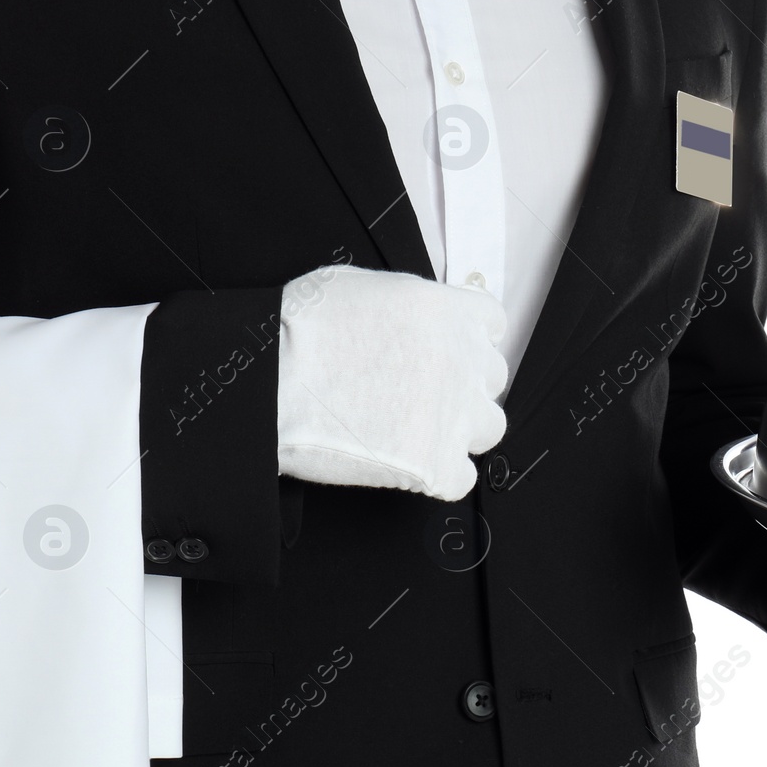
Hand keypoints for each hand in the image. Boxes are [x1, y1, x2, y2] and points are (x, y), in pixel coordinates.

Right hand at [276, 265, 506, 499]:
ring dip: (460, 429)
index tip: (450, 348)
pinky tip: (412, 465)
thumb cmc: (302, 329)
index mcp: (451, 314)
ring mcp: (455, 416)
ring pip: (488, 427)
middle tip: (422, 390)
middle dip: (461, 383)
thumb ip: (409, 308)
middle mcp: (464, 363)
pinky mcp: (437, 465)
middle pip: (490, 377)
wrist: (275, 381)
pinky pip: (462, 478)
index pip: (491, 323)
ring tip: (420, 429)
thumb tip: (413, 322)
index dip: (467, 337)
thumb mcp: (365, 288)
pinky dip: (441, 476)